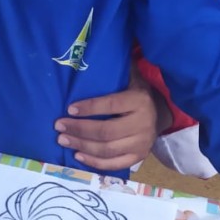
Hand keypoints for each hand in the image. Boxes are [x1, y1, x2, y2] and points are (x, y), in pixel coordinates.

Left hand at [54, 78, 168, 169]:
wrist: (160, 114)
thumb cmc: (136, 93)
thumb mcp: (132, 78)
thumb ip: (117, 69)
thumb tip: (92, 54)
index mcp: (140, 101)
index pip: (111, 105)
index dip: (89, 108)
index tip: (69, 109)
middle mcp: (143, 123)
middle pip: (106, 131)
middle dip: (79, 129)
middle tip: (59, 126)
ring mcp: (141, 144)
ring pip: (107, 149)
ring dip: (82, 146)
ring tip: (63, 140)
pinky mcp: (138, 158)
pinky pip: (114, 164)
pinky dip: (94, 162)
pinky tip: (78, 155)